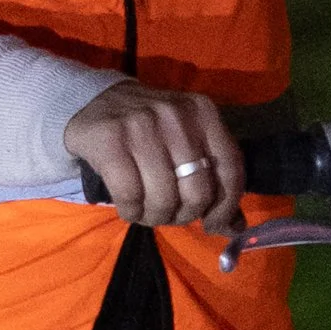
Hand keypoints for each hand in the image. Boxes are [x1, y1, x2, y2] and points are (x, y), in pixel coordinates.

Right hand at [62, 79, 243, 230]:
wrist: (94, 102)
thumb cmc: (149, 129)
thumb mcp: (187, 141)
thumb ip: (213, 179)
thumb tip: (236, 227)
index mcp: (204, 113)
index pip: (230, 169)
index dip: (225, 207)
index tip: (213, 224)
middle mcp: (177, 116)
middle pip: (197, 191)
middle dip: (184, 215)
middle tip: (171, 214)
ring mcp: (142, 126)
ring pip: (163, 198)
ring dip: (156, 216)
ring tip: (148, 211)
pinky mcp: (110, 141)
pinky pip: (130, 196)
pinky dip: (132, 212)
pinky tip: (129, 207)